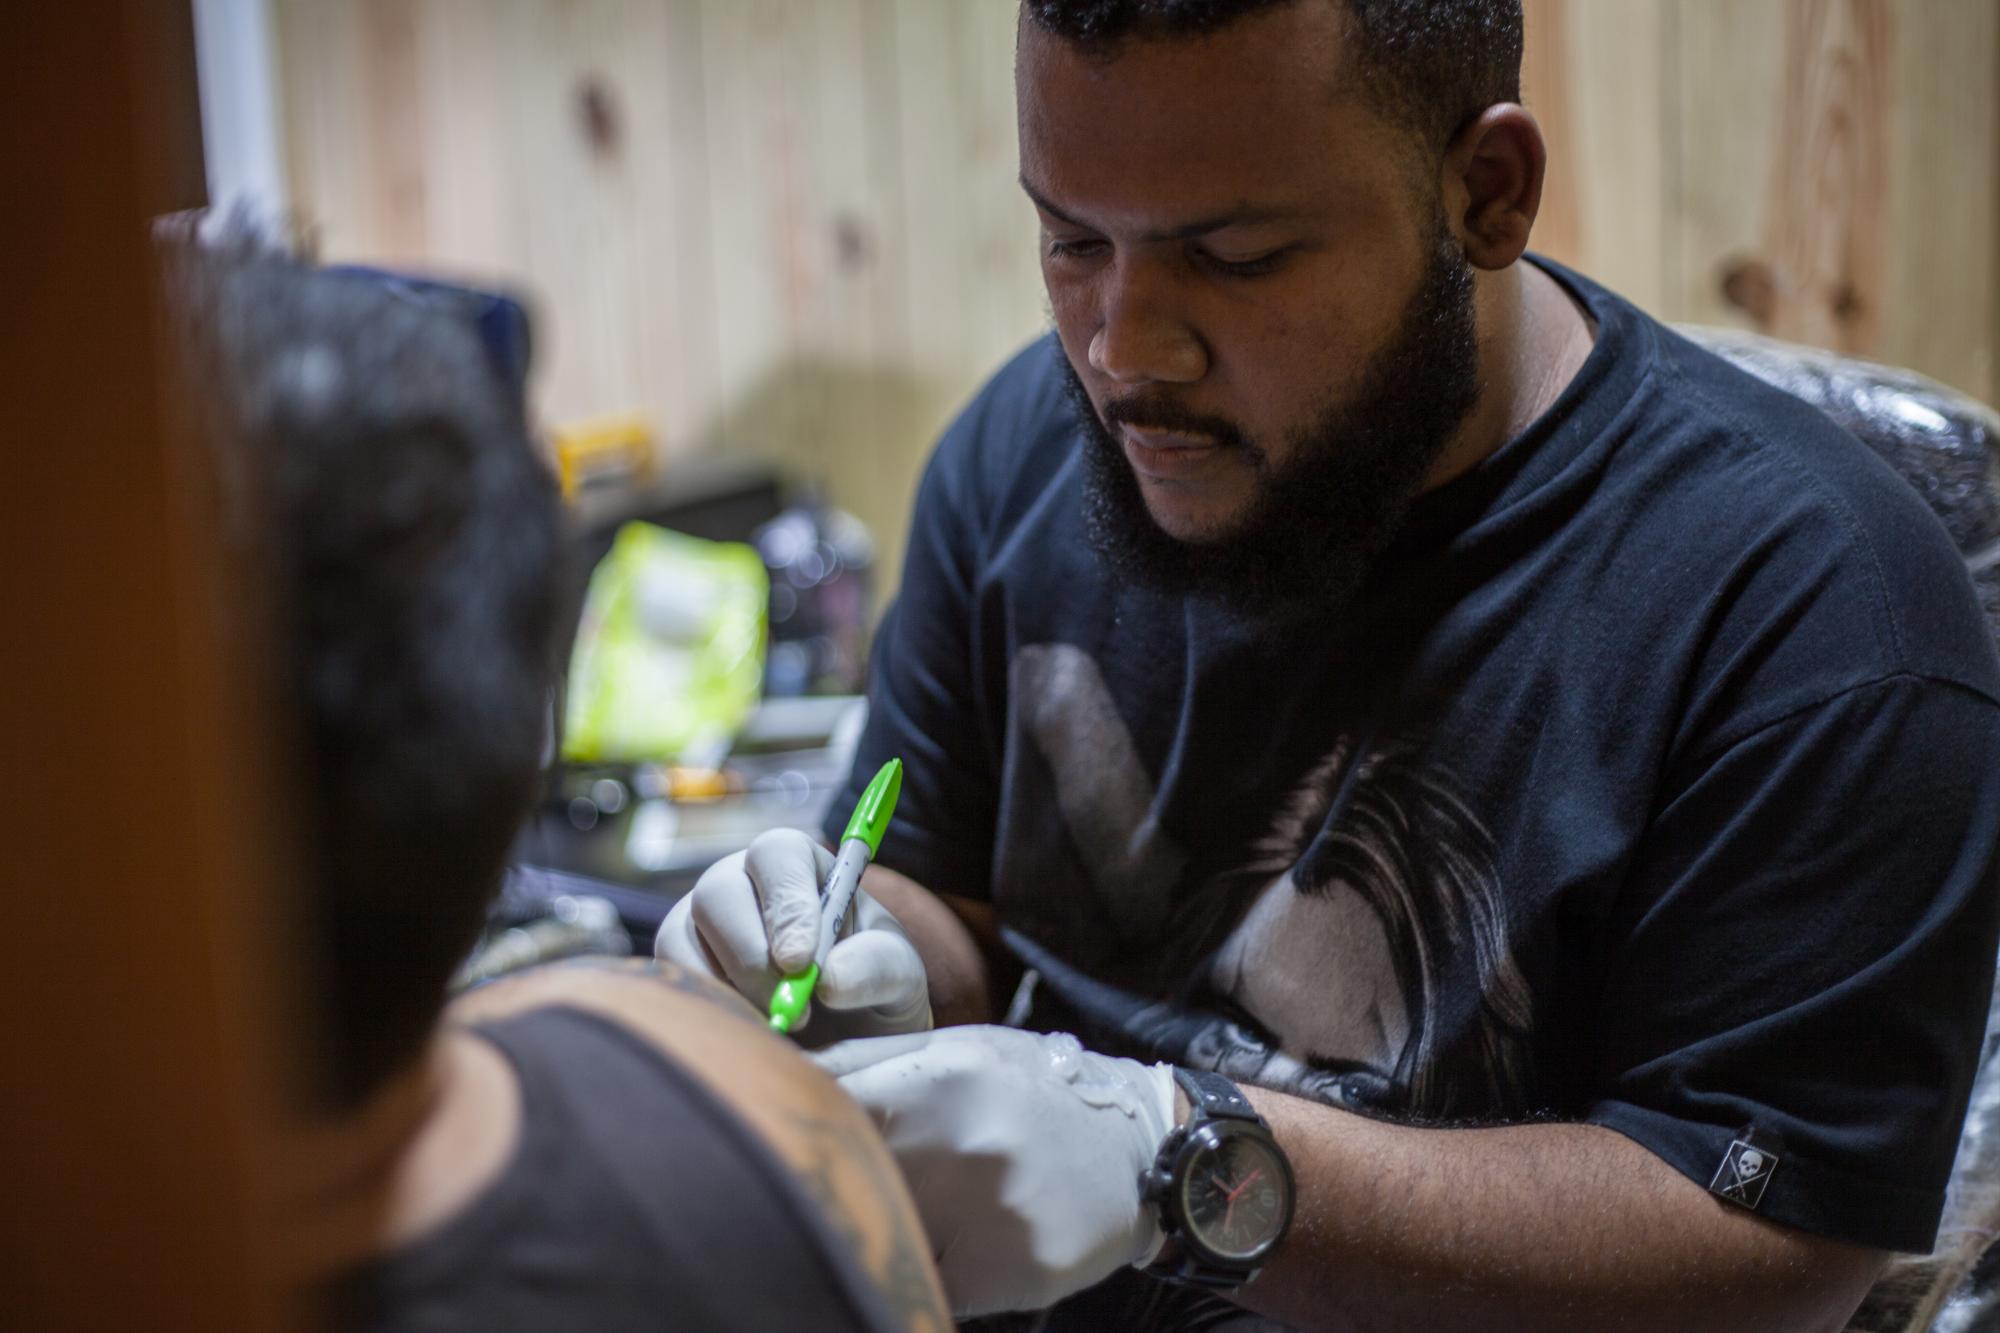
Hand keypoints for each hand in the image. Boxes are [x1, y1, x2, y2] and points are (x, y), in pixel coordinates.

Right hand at [654, 828, 930, 1043]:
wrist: (847, 1036)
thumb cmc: (872, 987)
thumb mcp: (898, 974)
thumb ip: (877, 966)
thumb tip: (828, 980)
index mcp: (797, 864)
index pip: (778, 855)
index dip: (785, 903)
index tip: (800, 962)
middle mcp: (739, 882)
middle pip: (718, 893)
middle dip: (751, 955)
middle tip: (792, 1011)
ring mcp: (699, 923)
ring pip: (681, 937)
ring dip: (728, 989)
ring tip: (778, 1029)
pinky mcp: (675, 967)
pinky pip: (668, 982)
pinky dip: (706, 1012)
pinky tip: (748, 1035)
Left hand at [814, 1026, 1175, 1315]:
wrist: (1137, 1146)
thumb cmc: (1029, 1090)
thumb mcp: (957, 1051)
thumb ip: (866, 1061)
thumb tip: (776, 1071)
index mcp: (939, 1077)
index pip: (829, 1110)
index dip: (801, 1131)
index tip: (785, 1143)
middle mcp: (965, 1141)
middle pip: (854, 1181)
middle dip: (844, 1188)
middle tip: (849, 1189)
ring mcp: (992, 1211)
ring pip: (891, 1238)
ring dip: (890, 1232)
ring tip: (925, 1213)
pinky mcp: (1016, 1270)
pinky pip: (933, 1285)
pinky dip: (932, 1272)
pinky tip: (960, 1247)